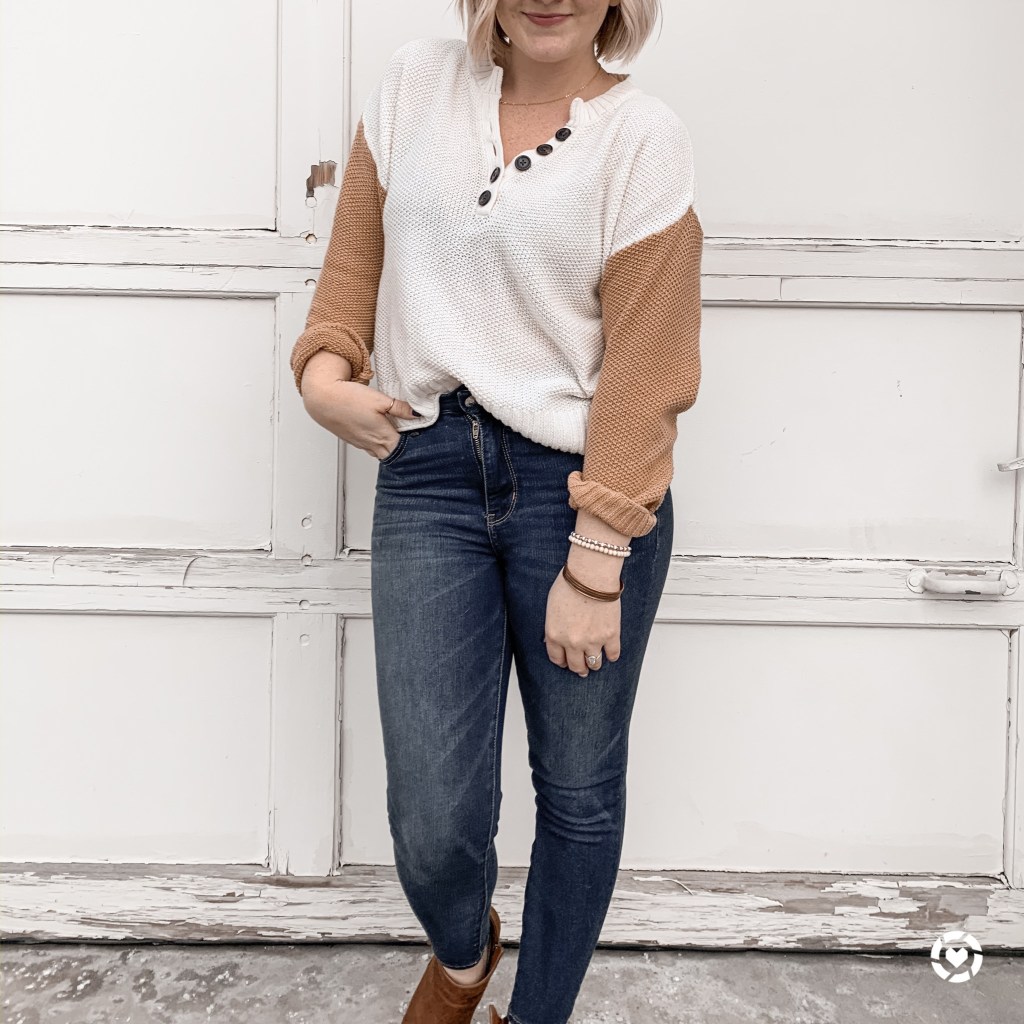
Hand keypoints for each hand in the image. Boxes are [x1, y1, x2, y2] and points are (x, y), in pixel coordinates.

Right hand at [299, 352, 417, 458]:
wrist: (323, 398)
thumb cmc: (349, 398)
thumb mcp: (380, 400)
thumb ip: (400, 409)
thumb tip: (417, 414)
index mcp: (383, 437)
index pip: (404, 451)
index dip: (414, 447)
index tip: (421, 440)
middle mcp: (372, 444)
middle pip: (393, 455)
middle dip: (402, 451)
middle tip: (410, 440)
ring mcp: (361, 444)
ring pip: (380, 452)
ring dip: (389, 448)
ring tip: (395, 437)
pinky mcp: (352, 440)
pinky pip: (369, 447)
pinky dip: (376, 444)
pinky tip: (377, 434)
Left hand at [543, 567, 621, 677]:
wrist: (591, 575)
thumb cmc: (571, 583)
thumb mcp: (551, 606)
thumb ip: (553, 625)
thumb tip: (555, 636)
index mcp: (554, 635)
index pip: (557, 658)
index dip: (562, 661)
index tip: (566, 661)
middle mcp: (572, 642)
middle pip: (576, 665)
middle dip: (578, 667)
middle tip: (582, 668)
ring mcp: (592, 641)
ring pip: (594, 663)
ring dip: (594, 664)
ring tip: (595, 661)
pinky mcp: (610, 636)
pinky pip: (613, 654)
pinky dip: (612, 655)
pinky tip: (610, 653)